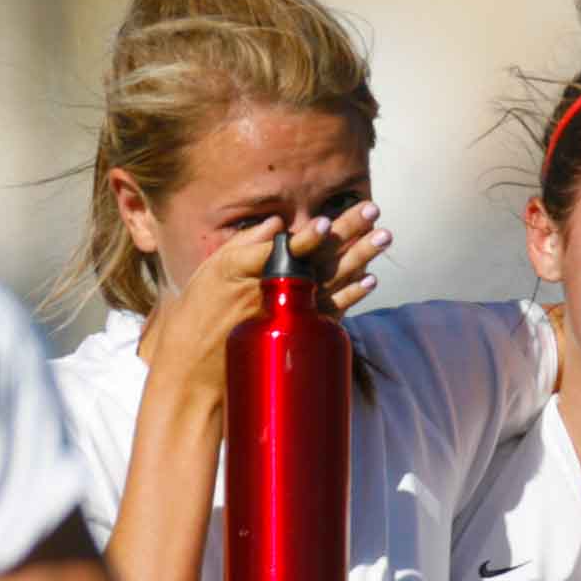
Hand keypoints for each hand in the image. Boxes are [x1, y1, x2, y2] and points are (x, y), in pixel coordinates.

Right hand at [139, 203, 389, 399]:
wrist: (195, 371)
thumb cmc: (197, 315)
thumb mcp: (210, 273)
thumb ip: (243, 246)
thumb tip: (276, 223)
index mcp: (244, 274)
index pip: (281, 252)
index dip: (306, 238)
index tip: (326, 222)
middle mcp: (270, 294)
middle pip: (317, 260)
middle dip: (347, 233)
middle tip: (372, 209)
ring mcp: (287, 317)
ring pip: (332, 283)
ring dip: (361, 258)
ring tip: (385, 236)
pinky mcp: (297, 334)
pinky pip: (331, 313)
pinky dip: (352, 296)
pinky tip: (372, 279)